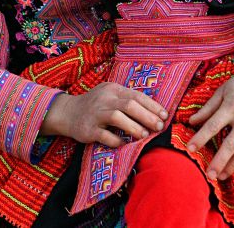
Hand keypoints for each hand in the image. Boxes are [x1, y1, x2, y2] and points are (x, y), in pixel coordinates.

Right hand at [40, 83, 167, 147]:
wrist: (68, 113)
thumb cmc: (96, 106)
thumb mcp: (110, 96)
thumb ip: (127, 100)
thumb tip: (155, 111)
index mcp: (113, 89)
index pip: (136, 95)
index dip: (152, 106)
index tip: (164, 116)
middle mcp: (104, 99)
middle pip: (129, 105)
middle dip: (147, 116)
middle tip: (159, 127)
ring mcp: (95, 114)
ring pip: (117, 118)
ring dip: (134, 127)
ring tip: (145, 135)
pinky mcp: (88, 129)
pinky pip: (104, 135)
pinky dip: (116, 140)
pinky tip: (124, 143)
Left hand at [186, 53, 233, 179]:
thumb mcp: (222, 90)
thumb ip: (208, 108)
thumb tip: (191, 122)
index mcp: (232, 106)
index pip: (212, 126)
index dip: (200, 138)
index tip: (189, 150)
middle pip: (231, 144)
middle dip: (219, 161)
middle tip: (209, 175)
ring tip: (222, 176)